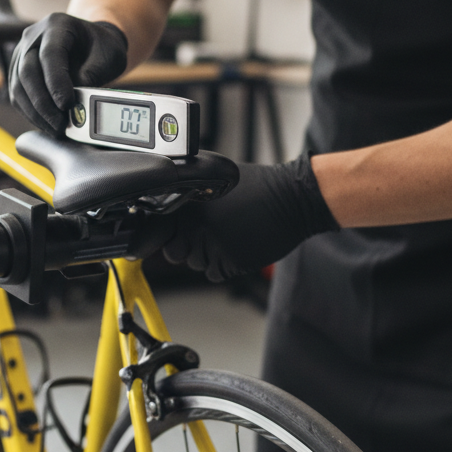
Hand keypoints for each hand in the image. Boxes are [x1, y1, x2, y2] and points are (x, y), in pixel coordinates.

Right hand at [9, 12, 127, 134]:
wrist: (91, 45)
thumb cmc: (102, 48)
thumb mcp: (109, 56)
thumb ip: (93, 74)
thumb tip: (76, 102)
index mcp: (57, 25)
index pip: (49, 55)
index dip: (56, 82)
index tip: (67, 105)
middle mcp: (33, 37)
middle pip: (28, 71)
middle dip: (43, 103)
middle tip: (61, 124)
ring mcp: (21, 54)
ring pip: (18, 86)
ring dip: (35, 112)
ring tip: (56, 129)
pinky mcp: (17, 72)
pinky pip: (17, 95)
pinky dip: (30, 113)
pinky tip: (47, 124)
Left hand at [139, 154, 339, 281]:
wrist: (293, 198)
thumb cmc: (257, 187)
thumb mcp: (215, 178)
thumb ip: (188, 192)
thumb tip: (164, 206)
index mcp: (188, 202)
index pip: (158, 229)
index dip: (164, 234)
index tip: (169, 235)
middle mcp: (195, 224)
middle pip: (174, 251)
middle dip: (186, 246)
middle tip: (209, 233)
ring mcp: (212, 244)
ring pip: (195, 263)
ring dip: (207, 255)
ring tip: (229, 234)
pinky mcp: (229, 261)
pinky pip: (214, 273)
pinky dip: (224, 266)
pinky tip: (238, 246)